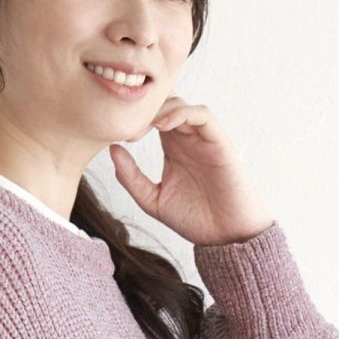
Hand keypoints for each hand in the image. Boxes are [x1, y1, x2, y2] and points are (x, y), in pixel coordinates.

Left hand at [109, 96, 276, 246]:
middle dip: (144, 110)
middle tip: (130, 128)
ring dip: (160, 108)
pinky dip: (182, 113)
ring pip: (181, 103)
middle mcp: (187, 138)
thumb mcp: (153, 200)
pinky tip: (163, 125)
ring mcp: (203, 138)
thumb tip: (112, 150)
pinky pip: (202, 115)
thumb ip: (131, 178)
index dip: (133, 119)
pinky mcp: (219, 142)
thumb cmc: (195, 219)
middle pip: (164, 103)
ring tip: (145, 127)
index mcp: (172, 148)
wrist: (226, 236)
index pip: (152, 117)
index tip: (118, 135)